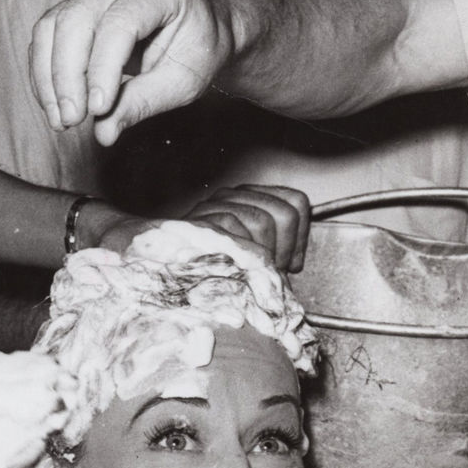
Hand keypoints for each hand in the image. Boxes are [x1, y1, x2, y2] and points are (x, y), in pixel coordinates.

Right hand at [30, 0, 231, 145]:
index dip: (102, 68)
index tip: (97, 110)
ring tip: (61, 119)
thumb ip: (143, 103)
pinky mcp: (80, 5)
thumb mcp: (182, 83)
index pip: (120, 23)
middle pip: (77, 20)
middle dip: (67, 76)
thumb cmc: (198, 52)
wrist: (202, 30)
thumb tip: (104, 132)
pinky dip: (45, 72)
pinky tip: (55, 104)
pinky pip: (49, 35)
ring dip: (49, 77)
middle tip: (72, 121)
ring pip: (54, 26)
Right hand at [184, 184, 310, 272]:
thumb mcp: (250, 259)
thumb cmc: (211, 265)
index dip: (300, 238)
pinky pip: (235, 232)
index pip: (296, 202)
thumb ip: (275, 253)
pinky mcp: (202, 217)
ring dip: (261, 255)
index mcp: (252, 198)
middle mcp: (236, 195)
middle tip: (269, 271)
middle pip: (284, 213)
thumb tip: (295, 265)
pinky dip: (239, 256)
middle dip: (284, 250)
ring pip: (261, 221)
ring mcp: (217, 203)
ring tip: (248, 272)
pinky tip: (231, 268)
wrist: (167, 265)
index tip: (290, 263)